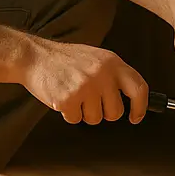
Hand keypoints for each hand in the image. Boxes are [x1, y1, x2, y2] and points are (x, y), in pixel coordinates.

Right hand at [19, 35, 148, 124]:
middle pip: (115, 112)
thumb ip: (113, 74)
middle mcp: (102, 74)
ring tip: (74, 94)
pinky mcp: (68, 99)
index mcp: (112, 62)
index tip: (135, 116)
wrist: (34, 56)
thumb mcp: (96, 58)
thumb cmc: (64, 59)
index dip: (140, 107)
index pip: (139, 88)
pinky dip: (68, 113)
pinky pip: (75, 120)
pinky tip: (62, 97)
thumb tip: (132, 97)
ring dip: (84, 113)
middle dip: (103, 112)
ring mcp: (85, 87)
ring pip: (95, 119)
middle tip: (89, 100)